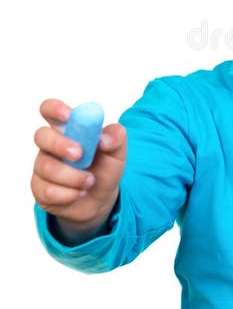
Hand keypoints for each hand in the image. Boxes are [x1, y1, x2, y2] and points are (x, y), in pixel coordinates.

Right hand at [31, 98, 126, 243]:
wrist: (100, 200)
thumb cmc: (104, 169)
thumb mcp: (117, 152)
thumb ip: (116, 138)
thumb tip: (104, 139)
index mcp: (68, 128)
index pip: (50, 109)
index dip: (55, 109)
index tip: (68, 116)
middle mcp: (51, 145)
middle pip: (41, 135)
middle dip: (59, 144)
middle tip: (79, 154)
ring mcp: (42, 166)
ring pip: (47, 167)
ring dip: (73, 177)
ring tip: (89, 181)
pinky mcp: (40, 188)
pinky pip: (47, 190)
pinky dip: (69, 194)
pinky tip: (79, 193)